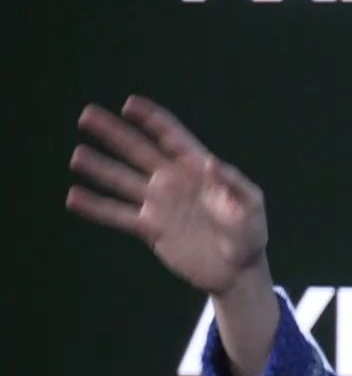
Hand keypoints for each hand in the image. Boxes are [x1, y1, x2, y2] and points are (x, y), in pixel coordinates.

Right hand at [67, 97, 269, 294]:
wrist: (237, 271)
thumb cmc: (251, 235)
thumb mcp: (252, 206)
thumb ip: (235, 184)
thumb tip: (211, 163)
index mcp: (198, 169)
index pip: (171, 137)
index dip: (151, 119)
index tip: (129, 104)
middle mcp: (173, 181)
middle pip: (138, 151)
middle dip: (114, 132)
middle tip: (87, 115)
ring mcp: (160, 204)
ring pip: (122, 180)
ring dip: (99, 168)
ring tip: (77, 155)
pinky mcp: (150, 228)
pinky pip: (118, 215)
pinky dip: (96, 207)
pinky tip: (74, 197)